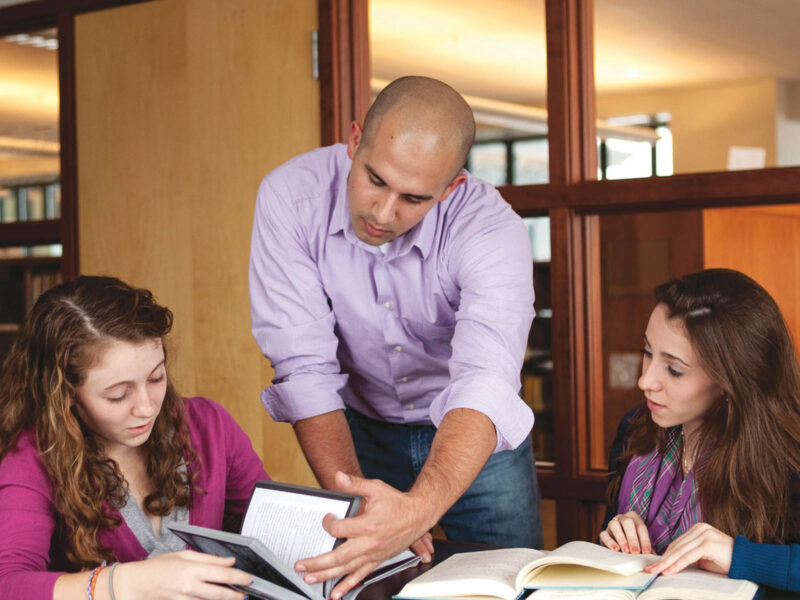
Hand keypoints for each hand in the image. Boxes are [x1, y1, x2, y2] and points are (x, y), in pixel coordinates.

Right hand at [114, 550, 253, 599]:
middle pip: (220, 593)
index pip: (222, 573)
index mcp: (192, 568)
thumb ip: (209, 559)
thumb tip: (229, 560)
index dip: (240, 577)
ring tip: (236, 599)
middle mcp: (189, 585)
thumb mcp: (184, 555)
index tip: (250, 579)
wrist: (135, 584)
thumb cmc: (158, 566)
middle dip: (236, 595)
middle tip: (247, 594)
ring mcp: (184, 598)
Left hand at [295, 471, 434, 599]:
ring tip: (310, 579)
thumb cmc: (397, 502)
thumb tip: (339, 476)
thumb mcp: (376, 488)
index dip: (328, 524)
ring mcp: (373, 554)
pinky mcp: (377, 560)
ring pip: (347, 569)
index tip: (327, 519)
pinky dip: (347, 586)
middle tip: (301, 566)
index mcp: (368, 525)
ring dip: (327, 576)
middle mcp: (370, 543)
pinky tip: (336, 594)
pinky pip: (361, 576)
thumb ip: (355, 484)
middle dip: (317, 563)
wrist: (418, 515)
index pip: (340, 529)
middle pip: (339, 557)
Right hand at [599, 511, 651, 553]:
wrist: (620, 544)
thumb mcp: (642, 543)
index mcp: (634, 518)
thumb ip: (647, 549)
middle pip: (627, 522)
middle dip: (632, 538)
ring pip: (614, 525)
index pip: (641, 526)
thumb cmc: (634, 543)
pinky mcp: (604, 532)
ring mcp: (611, 523)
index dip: (644, 540)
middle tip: (636, 552)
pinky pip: (604, 534)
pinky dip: (610, 542)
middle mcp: (622, 518)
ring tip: (626, 551)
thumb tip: (655, 558)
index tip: (646, 552)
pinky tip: (616, 550)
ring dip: (621, 539)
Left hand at [645, 523, 733, 575]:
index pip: (677, 544)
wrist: (749, 562)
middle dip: (661, 560)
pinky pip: (688, 556)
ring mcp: (704, 534)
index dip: (664, 555)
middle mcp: (699, 528)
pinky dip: (677, 565)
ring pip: (679, 551)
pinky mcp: (708, 543)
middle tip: (649, 569)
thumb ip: (689, 555)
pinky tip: (668, 571)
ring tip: (655, 571)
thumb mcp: (704, 557)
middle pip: (676, 547)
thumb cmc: (727, 561)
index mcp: (697, 529)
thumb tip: (670, 563)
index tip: (654, 564)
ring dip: (666, 563)